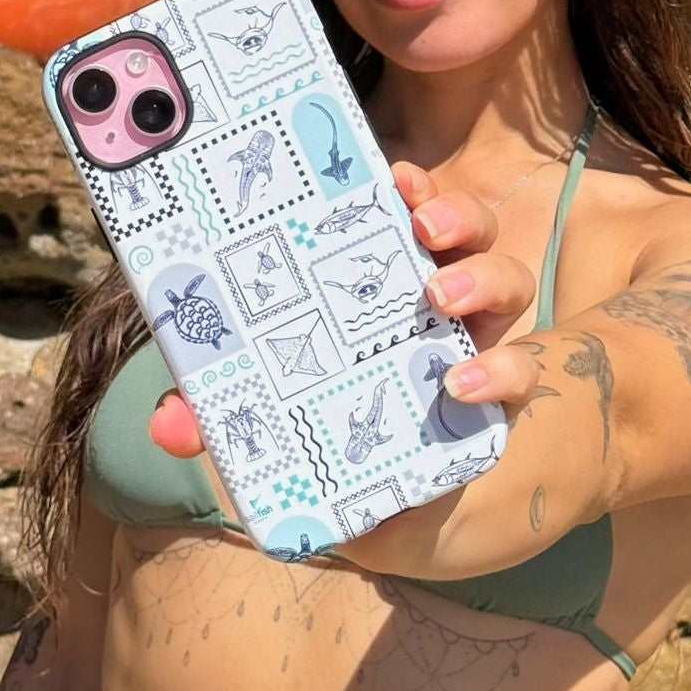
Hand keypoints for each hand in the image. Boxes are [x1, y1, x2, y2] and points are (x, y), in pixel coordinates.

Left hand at [146, 160, 541, 458]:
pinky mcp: (507, 398)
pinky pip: (524, 370)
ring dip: (479, 274)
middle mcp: (440, 305)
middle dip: (448, 210)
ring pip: (507, 278)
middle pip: (463, 229)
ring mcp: (480, 345)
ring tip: (439, 290)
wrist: (422, 518)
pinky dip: (502, 370)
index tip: (389, 172)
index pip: (398, 219)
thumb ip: (229, 423)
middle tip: (419, 220)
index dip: (403, 187)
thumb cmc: (348, 452)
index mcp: (383, 291)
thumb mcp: (281, 434)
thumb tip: (166, 422)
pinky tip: (463, 384)